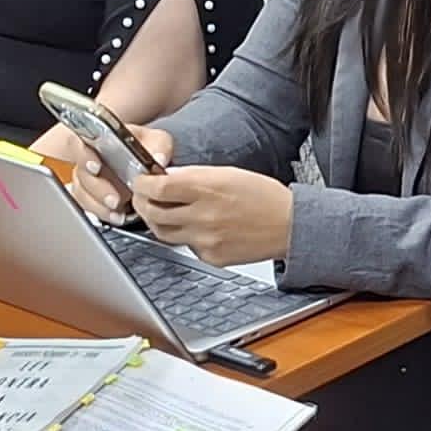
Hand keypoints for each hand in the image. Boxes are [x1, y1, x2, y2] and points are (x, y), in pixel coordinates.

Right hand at [52, 123, 173, 223]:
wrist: (143, 158)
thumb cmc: (145, 145)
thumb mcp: (156, 139)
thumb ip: (159, 146)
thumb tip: (159, 158)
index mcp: (95, 138)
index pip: (74, 143)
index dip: (81, 155)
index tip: (96, 167)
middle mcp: (85, 158)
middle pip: (80, 174)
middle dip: (97, 190)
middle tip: (115, 200)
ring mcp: (86, 179)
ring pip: (82, 194)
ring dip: (99, 206)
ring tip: (118, 212)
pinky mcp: (92, 197)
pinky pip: (89, 207)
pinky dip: (103, 213)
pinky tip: (117, 216)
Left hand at [132, 162, 287, 265]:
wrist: (290, 225)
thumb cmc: (263, 196)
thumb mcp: (227, 173)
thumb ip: (194, 177)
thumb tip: (165, 178)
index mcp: (207, 189)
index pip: (157, 188)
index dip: (141, 184)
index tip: (140, 180)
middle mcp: (203, 215)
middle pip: (153, 213)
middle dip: (143, 203)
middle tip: (144, 197)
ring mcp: (206, 239)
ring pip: (163, 233)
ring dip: (157, 221)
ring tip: (163, 212)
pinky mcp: (211, 257)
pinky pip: (186, 246)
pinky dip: (185, 236)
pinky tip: (197, 227)